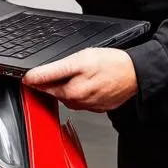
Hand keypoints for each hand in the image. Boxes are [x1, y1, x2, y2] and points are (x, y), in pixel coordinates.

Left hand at [22, 48, 137, 111]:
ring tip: (84, 73)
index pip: (42, 86)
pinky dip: (84, 91)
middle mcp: (76, 102)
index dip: (36, 77)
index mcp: (69, 91)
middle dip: (56, 80)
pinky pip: (83, 99)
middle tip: (69, 67)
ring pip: (69, 95)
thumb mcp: (78, 60)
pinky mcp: (97, 107)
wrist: (136, 74)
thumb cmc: (111, 64)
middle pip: (55, 91)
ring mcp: (87, 106)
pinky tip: (92, 81)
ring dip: (70, 85)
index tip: (32, 74)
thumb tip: (31, 78)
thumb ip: (52, 70)